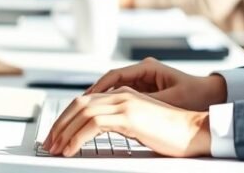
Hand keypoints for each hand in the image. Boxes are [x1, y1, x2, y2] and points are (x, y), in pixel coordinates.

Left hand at [44, 87, 209, 157]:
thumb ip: (121, 123)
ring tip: (56, 149)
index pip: (86, 101)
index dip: (67, 117)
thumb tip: (99, 133)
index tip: (57, 135)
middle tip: (49, 143)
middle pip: (79, 104)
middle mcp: (122, 94)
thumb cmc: (172, 133)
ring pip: (83, 112)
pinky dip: (77, 138)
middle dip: (60, 124)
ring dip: (64, 132)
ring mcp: (125, 103)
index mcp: (125, 94)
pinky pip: (93, 124)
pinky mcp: (129, 116)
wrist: (194, 132)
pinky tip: (71, 150)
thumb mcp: (140, 125)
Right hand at [85, 57, 226, 110]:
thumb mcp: (169, 101)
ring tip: (84, 116)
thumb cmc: (194, 95)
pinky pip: (122, 97)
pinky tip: (102, 118)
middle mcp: (142, 72)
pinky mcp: (145, 91)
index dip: (97, 89)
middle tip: (78, 110)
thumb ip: (146, 103)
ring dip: (101, 103)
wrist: (211, 95)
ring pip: (114, 91)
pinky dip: (112, 106)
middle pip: (109, 83)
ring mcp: (143, 81)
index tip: (83, 100)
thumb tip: (123, 108)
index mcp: (147, 68)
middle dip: (93, 97)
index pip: (113, 76)